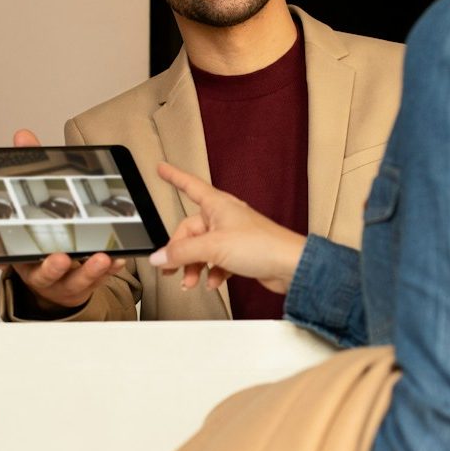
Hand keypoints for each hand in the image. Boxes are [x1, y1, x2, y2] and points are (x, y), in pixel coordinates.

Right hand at [0, 128, 125, 312]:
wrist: (55, 275)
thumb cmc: (42, 236)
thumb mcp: (32, 205)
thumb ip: (28, 171)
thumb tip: (23, 136)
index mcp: (21, 254)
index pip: (14, 256)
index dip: (13, 260)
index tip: (25, 257)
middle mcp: (42, 271)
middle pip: (45, 273)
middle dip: (54, 267)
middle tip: (62, 258)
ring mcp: (66, 280)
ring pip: (76, 280)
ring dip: (89, 270)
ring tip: (102, 257)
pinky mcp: (88, 282)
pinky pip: (100, 279)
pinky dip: (110, 269)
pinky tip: (119, 259)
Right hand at [149, 163, 305, 295]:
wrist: (290, 266)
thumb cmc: (262, 245)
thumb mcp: (213, 247)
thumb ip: (182, 252)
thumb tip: (159, 256)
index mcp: (217, 205)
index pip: (189, 185)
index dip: (174, 176)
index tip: (161, 168)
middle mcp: (223, 217)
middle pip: (190, 231)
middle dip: (180, 252)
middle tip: (170, 269)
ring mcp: (232, 236)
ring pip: (202, 250)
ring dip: (194, 267)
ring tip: (191, 282)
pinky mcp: (241, 253)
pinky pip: (217, 262)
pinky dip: (212, 273)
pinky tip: (213, 282)